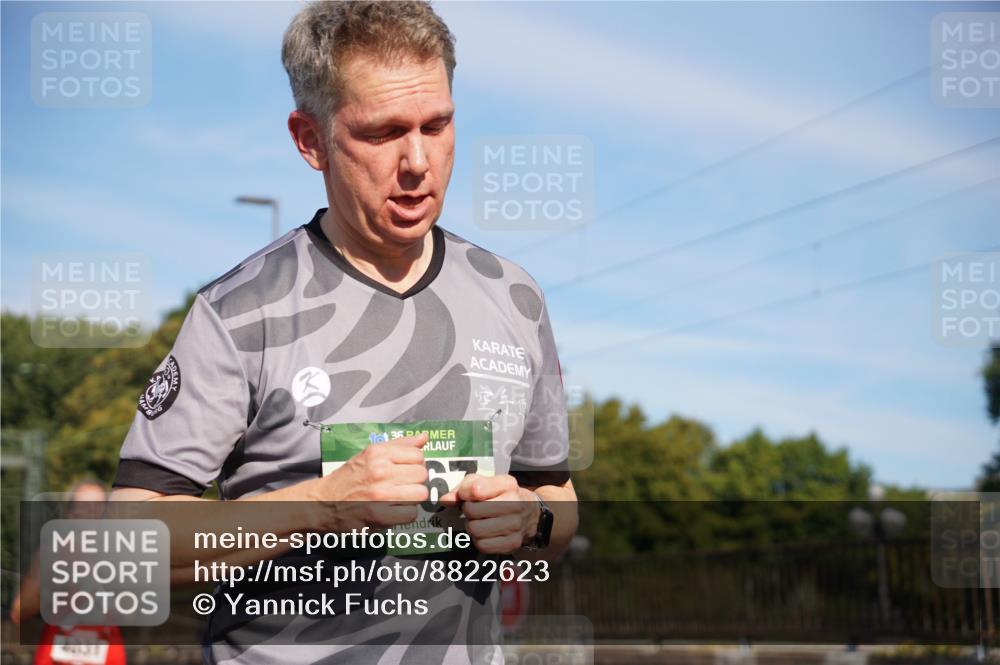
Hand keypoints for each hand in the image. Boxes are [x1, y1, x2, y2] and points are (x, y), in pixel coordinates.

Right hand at [306, 433, 428, 530]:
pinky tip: (394, 511)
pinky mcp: (379, 516)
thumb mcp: (370, 454)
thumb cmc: (349, 478)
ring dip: (412, 498)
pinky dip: (405, 515)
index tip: (406, 470)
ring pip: (420, 494)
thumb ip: (398, 445)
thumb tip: (423, 437)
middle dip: (416, 481)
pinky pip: (411, 514)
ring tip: (399, 498)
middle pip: (422, 475)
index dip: (416, 464)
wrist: (322, 502)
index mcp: (378, 453)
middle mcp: (380, 471)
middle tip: (403, 486)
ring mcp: (380, 494)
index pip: (418, 455)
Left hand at [440, 474, 539, 553]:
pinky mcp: (513, 543)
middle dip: (469, 511)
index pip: (476, 489)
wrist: (531, 514)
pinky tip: (486, 533)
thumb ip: (463, 488)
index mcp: (507, 484)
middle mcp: (515, 503)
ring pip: (475, 530)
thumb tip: (445, 500)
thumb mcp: (485, 483)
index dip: (465, 493)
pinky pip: (483, 545)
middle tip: (475, 510)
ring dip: (473, 526)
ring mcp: (516, 525)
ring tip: (481, 521)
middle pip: (472, 511)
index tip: (468, 496)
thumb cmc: (501, 495)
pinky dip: (480, 540)